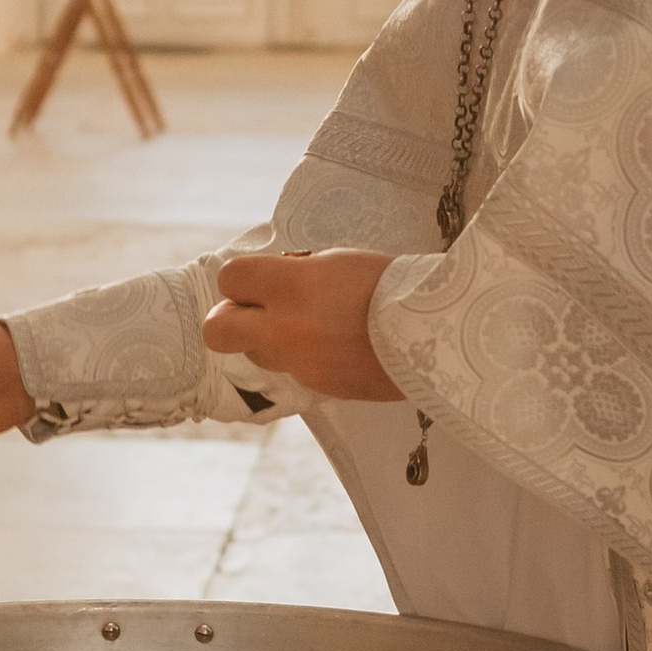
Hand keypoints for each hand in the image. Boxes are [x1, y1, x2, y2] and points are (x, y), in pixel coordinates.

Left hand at [199, 251, 399, 400]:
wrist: (435, 332)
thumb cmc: (390, 284)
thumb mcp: (336, 262)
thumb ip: (295, 274)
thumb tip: (273, 282)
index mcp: (290, 287)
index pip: (229, 279)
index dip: (241, 279)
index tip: (260, 278)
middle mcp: (285, 329)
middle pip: (216, 331)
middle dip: (228, 319)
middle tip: (254, 311)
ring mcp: (299, 363)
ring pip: (255, 354)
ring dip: (269, 340)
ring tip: (309, 326)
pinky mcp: (319, 387)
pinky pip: (294, 371)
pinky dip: (306, 358)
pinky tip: (336, 345)